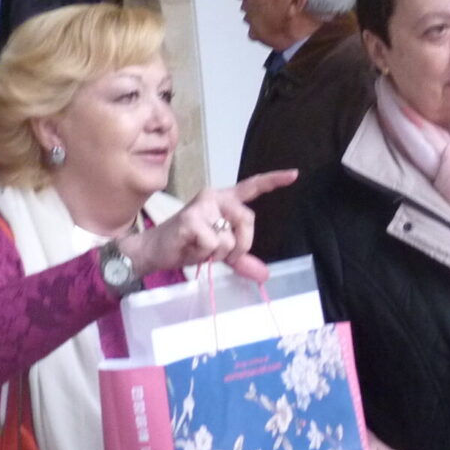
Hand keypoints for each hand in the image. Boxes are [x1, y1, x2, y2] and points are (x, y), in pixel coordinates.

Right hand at [121, 169, 297, 282]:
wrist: (154, 251)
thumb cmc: (187, 246)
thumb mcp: (219, 253)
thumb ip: (242, 260)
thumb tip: (264, 275)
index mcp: (224, 200)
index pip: (252, 187)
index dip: (274, 180)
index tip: (295, 174)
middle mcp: (214, 197)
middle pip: (248, 219)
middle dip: (242, 243)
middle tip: (224, 254)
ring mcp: (202, 206)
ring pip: (230, 237)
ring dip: (218, 253)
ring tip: (200, 249)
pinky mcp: (191, 219)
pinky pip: (214, 243)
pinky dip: (205, 254)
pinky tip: (190, 248)